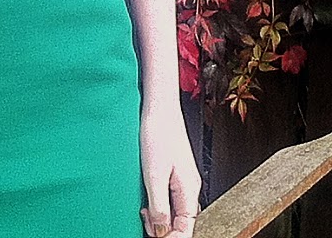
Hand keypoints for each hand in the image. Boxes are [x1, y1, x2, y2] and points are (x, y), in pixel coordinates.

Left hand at [140, 104, 200, 236]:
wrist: (159, 107)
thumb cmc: (158, 133)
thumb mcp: (154, 175)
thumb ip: (159, 205)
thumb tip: (160, 231)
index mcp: (189, 190)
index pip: (186, 229)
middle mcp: (189, 187)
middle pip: (181, 223)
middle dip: (163, 230)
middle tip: (144, 223)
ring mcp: (182, 180)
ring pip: (175, 212)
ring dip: (159, 218)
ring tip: (142, 213)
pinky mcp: (173, 173)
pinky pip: (169, 199)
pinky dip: (157, 206)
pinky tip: (145, 202)